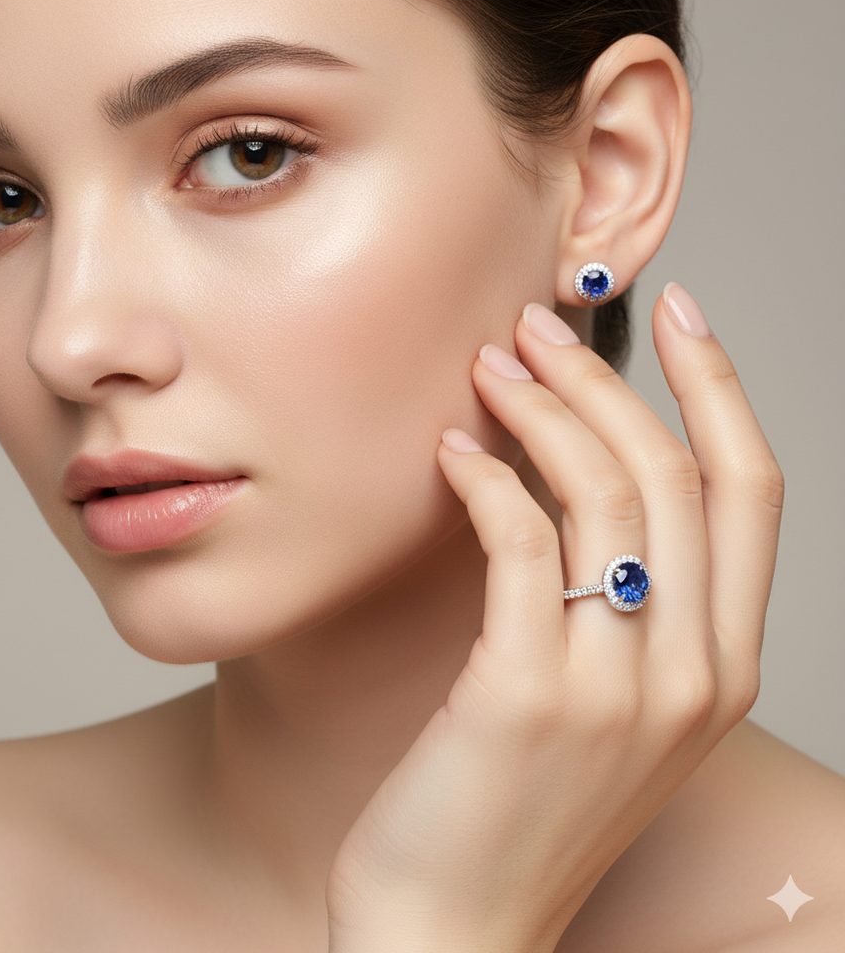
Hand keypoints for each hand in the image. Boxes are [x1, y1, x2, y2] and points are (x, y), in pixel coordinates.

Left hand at [325, 285, 781, 951]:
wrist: (456, 927)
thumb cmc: (519, 807)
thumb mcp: (608, 704)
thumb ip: (619, 601)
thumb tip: (582, 474)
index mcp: (723, 667)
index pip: (750, 492)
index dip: (719, 387)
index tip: (678, 312)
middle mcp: (690, 673)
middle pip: (674, 473)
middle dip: (606, 379)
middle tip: (538, 328)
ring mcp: (615, 687)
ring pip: (602, 494)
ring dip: (543, 409)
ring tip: (488, 367)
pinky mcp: (525, 693)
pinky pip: (517, 542)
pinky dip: (485, 478)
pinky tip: (452, 450)